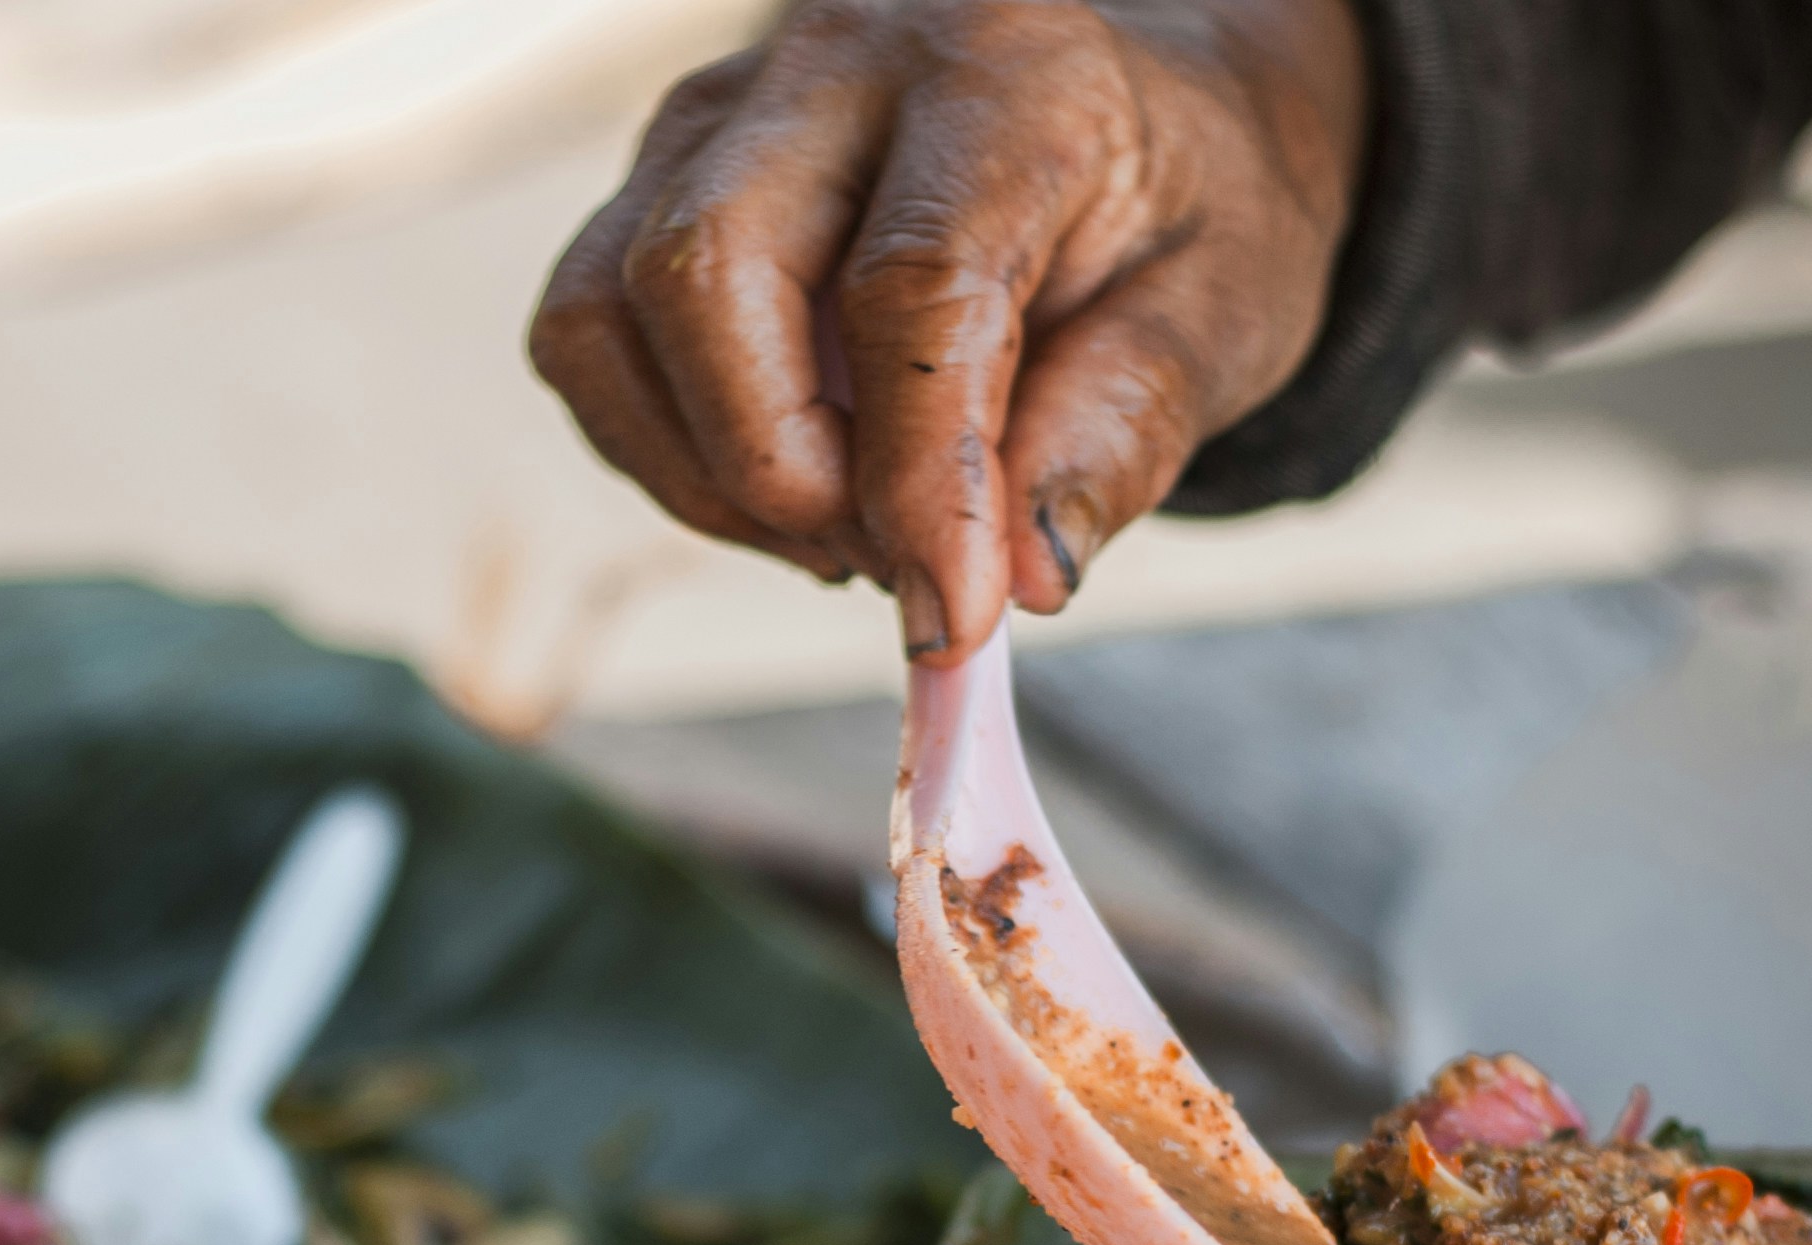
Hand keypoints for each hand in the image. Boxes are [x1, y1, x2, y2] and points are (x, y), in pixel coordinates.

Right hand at [526, 0, 1365, 660]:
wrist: (1129, 124)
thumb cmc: (1177, 214)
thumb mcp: (1222, 312)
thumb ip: (1124, 431)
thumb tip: (1020, 578)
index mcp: (1004, 66)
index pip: (911, 283)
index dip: (922, 478)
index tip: (957, 616)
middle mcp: (834, 60)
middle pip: (706, 272)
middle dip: (782, 469)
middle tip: (894, 560)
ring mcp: (719, 112)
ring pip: (611, 313)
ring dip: (711, 476)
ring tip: (848, 525)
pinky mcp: (654, 177)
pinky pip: (589, 339)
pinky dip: (669, 452)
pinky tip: (792, 479)